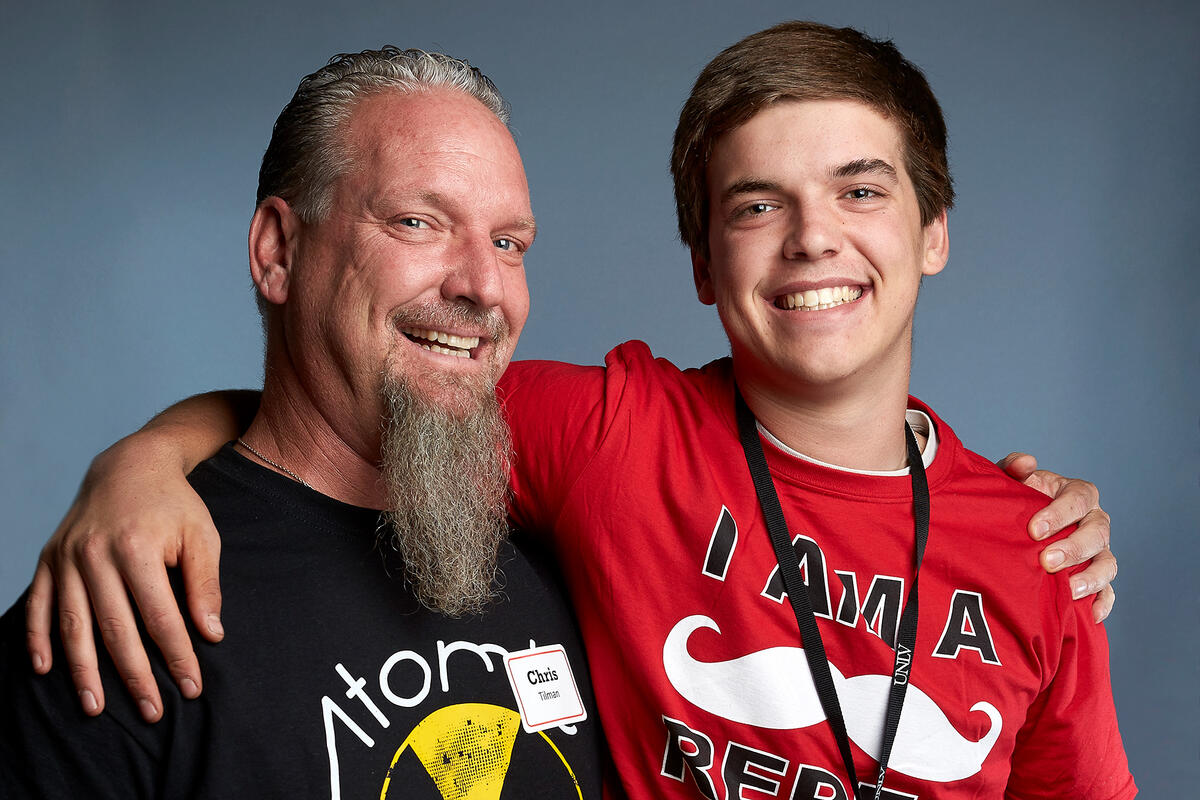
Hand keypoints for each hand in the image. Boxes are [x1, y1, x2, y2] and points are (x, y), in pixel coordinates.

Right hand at [25, 433, 222, 721]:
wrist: (130, 464)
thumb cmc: (174, 504)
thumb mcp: (202, 535)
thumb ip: (205, 585)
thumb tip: (211, 634)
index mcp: (138, 549)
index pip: (161, 618)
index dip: (177, 657)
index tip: (191, 688)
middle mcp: (96, 555)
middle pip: (115, 630)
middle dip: (135, 676)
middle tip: (152, 711)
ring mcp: (67, 558)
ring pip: (72, 626)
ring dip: (83, 671)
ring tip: (96, 708)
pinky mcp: (49, 558)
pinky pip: (39, 605)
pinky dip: (38, 638)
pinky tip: (44, 670)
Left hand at [997, 452, 1115, 622]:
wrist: (1016, 528)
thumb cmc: (1017, 500)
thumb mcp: (1012, 482)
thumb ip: (1014, 469)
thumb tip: (1025, 462)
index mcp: (1077, 494)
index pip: (1078, 499)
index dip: (1059, 514)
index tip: (1034, 530)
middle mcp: (1094, 521)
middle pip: (1097, 533)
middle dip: (1073, 548)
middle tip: (1047, 561)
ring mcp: (1099, 550)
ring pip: (1108, 563)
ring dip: (1091, 577)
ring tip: (1070, 589)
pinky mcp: (1097, 577)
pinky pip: (1109, 591)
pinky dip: (1103, 603)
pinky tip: (1090, 614)